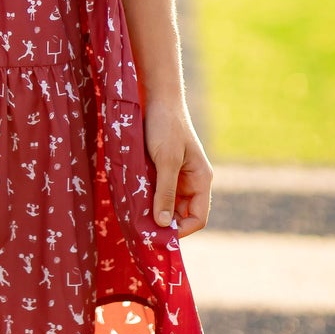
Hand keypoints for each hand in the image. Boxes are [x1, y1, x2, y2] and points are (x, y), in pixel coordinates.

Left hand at [142, 95, 212, 237]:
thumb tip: (163, 225)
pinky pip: (157, 192)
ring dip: (154, 211)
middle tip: (142, 229)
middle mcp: (191, 181)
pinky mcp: (162, 170)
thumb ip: (165, 192)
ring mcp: (177, 176)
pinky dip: (148, 198)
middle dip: (165, 223)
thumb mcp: (166, 161)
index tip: (159, 235)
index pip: (198, 218)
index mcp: (201, 180)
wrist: (157, 98)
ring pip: (167, 204)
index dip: (181, 231)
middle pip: (181, 215)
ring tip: (136, 216)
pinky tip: (134, 200)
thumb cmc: (166, 127)